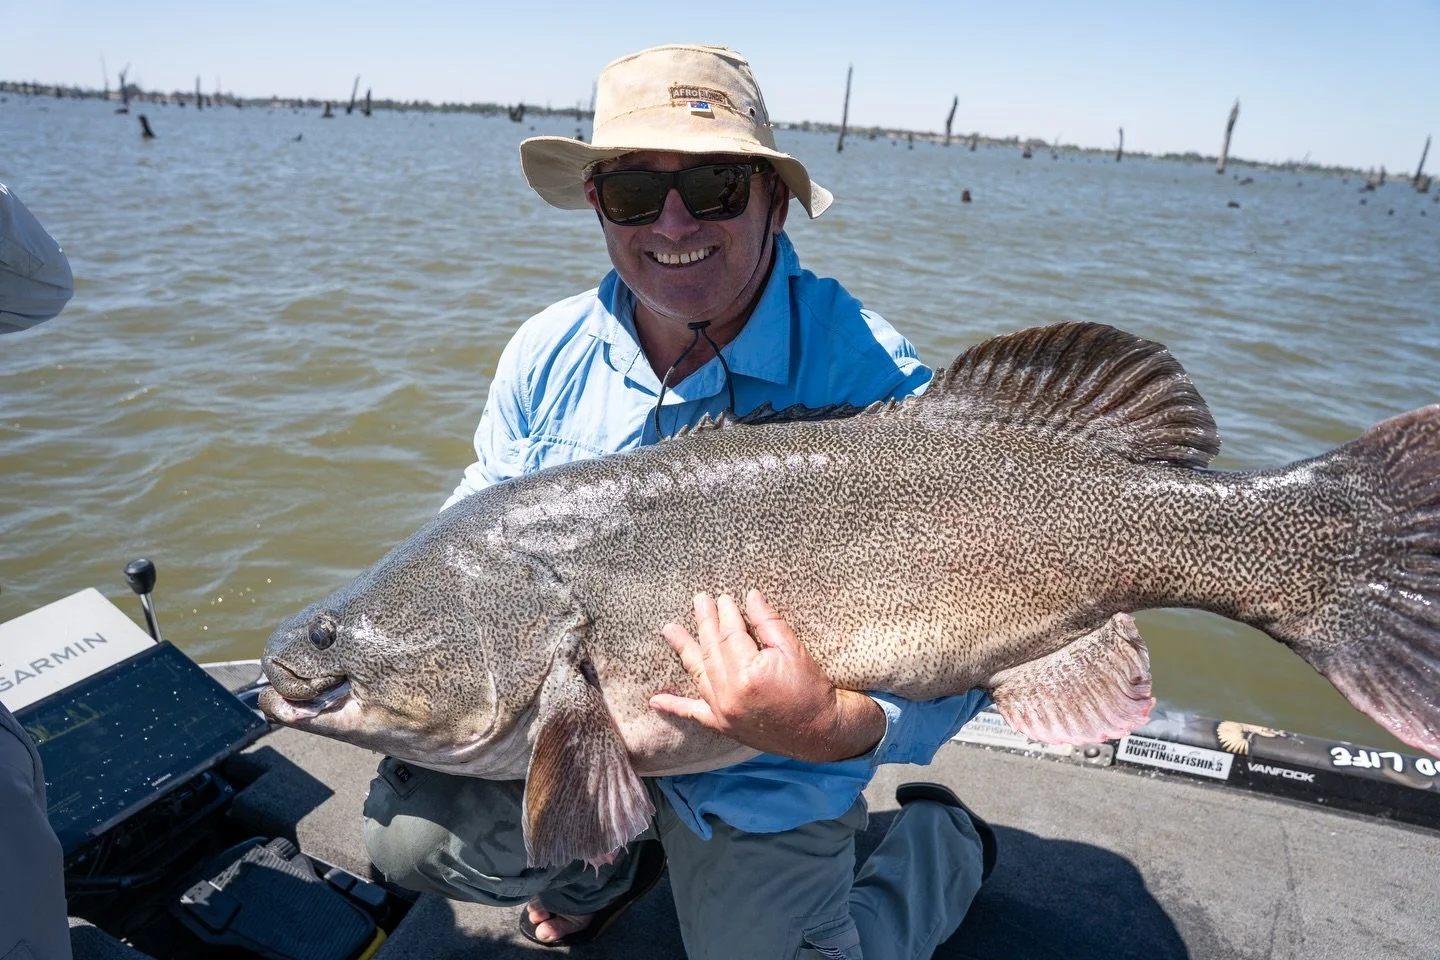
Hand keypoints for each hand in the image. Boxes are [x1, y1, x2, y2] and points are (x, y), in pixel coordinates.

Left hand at [649, 590, 884, 762]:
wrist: (821, 732)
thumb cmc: (812, 690)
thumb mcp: (794, 650)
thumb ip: (768, 623)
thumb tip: (750, 596)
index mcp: (748, 673)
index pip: (731, 634)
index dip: (727, 613)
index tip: (723, 597)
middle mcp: (730, 694)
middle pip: (712, 649)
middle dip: (705, 622)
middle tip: (698, 600)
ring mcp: (723, 712)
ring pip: (699, 673)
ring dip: (684, 649)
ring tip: (670, 629)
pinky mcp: (724, 726)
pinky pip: (694, 714)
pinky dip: (674, 707)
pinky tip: (656, 700)